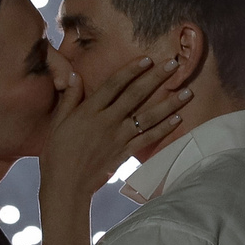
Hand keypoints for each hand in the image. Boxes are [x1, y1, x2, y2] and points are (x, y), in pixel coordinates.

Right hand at [38, 55, 189, 207]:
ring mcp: (118, 137)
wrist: (66, 185)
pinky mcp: (125, 153)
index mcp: (89, 111)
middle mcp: (107, 121)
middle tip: (173, 64)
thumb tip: (75, 74)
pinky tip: (178, 118)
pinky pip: (148, 138)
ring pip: (148, 116)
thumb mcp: (58, 122)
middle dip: (156, 78)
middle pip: (135, 95)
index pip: (114, 84)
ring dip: (169, 103)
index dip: (131, 70)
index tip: (147, 59)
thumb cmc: (57, 153)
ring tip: (187, 92)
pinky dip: (164, 129)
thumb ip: (69, 97)